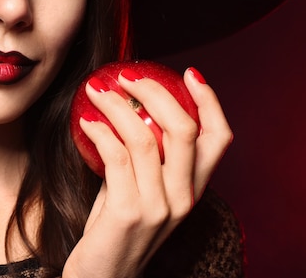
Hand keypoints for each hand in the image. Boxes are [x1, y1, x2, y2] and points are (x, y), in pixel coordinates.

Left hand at [62, 67, 232, 277]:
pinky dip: (100, 130)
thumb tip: (128, 112)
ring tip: (96, 90)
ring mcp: (158, 208)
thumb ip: (143, 160)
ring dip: (116, 105)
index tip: (189, 74)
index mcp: (192, 190)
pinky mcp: (128, 213)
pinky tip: (87, 121)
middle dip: (155, 92)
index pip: (218, 138)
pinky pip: (115, 156)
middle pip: (185, 129)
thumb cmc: (115, 231)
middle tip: (127, 76)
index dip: (211, 101)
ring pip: (144, 137)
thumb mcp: (140, 192)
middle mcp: (183, 198)